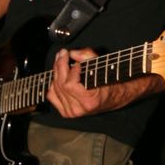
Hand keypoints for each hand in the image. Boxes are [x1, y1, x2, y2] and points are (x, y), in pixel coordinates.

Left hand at [46, 47, 162, 117]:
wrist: (112, 98)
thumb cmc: (109, 82)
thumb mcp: (102, 66)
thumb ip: (88, 56)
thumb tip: (72, 53)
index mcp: (89, 102)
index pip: (70, 84)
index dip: (72, 69)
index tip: (78, 61)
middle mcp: (78, 110)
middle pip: (61, 84)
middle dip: (60, 65)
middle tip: (63, 53)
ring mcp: (71, 112)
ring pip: (55, 88)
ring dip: (56, 72)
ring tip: (60, 59)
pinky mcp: (65, 111)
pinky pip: (52, 95)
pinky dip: (53, 84)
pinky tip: (59, 75)